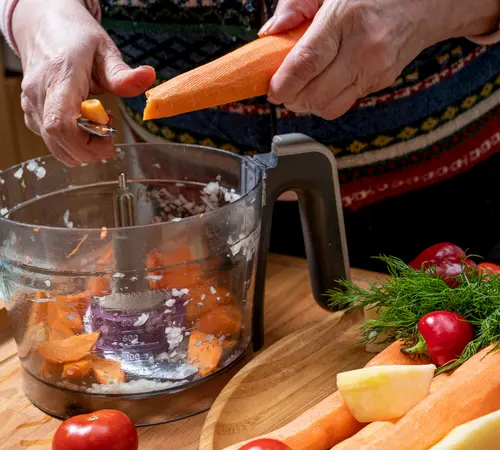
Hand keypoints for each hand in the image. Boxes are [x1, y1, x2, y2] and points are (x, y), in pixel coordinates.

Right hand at [12, 0, 155, 165]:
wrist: (44, 25)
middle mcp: (39, 95)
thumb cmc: (76, 37)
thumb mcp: (105, 50)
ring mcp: (31, 106)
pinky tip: (85, 121)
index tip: (110, 138)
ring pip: (55, 146)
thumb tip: (149, 77)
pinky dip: (73, 141)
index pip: (60, 124)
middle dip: (90, 150)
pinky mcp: (32, 114)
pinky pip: (52, 140)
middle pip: (58, 142)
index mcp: (59, 78)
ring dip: (82, 146)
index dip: (85, 144)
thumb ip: (123, 73)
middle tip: (109, 133)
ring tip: (98, 123)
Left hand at [260, 0, 499, 119]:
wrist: (427, 1)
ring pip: (329, 108)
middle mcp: (364, 49)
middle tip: (282, 90)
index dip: (284, 84)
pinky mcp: (381, 83)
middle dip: (292, 99)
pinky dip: (327, 100)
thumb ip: (296, 5)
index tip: (272, 90)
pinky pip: (344, 103)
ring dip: (308, 105)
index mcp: (346, 19)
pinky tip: (324, 83)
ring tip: (301, 89)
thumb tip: (271, 33)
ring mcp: (376, 70)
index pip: (306, 64)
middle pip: (316, 95)